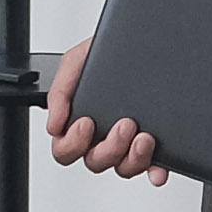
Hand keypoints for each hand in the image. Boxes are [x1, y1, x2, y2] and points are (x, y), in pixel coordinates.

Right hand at [43, 37, 167, 184]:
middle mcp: (102, 137)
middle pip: (96, 162)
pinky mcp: (152, 146)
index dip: (73, 143)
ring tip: (145, 137)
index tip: (87, 122)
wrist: (144, 40)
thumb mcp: (77, 61)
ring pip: (122, 168)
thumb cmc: (109, 51)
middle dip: (110, 147)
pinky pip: (152, 168)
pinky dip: (154, 172)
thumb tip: (53, 125)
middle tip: (125, 123)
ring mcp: (127, 143)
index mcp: (78, 121)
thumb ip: (59, 91)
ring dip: (132, 158)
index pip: (65, 150)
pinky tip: (158, 170)